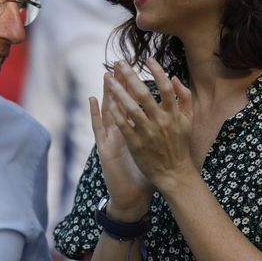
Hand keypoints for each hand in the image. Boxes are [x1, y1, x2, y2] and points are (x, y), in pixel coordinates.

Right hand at [89, 72, 152, 217]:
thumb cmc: (145, 174)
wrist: (133, 197)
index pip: (134, 104)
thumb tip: (169, 117)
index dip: (134, 87)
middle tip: (119, 64)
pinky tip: (92, 100)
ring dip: (107, 93)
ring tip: (105, 75)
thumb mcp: (154, 149)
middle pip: (120, 103)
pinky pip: (99, 128)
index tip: (137, 68)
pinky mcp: (105, 148)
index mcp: (134, 131)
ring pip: (108, 111)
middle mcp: (121, 132)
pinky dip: (95, 114)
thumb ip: (160, 132)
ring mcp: (112, 139)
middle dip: (120, 83)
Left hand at [104, 58, 195, 191]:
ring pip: (130, 108)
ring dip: (118, 92)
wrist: (174, 173)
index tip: (147, 58)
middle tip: (120, 62)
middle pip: (143, 94)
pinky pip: (123, 125)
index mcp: (174, 114)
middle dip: (130, 76)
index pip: (165, 87)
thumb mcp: (188, 120)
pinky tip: (108, 101)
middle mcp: (161, 121)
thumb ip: (184, 97)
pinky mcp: (136, 144)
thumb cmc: (180, 144)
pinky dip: (115, 112)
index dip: (157, 71)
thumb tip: (174, 77)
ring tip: (108, 79)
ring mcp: (148, 132)